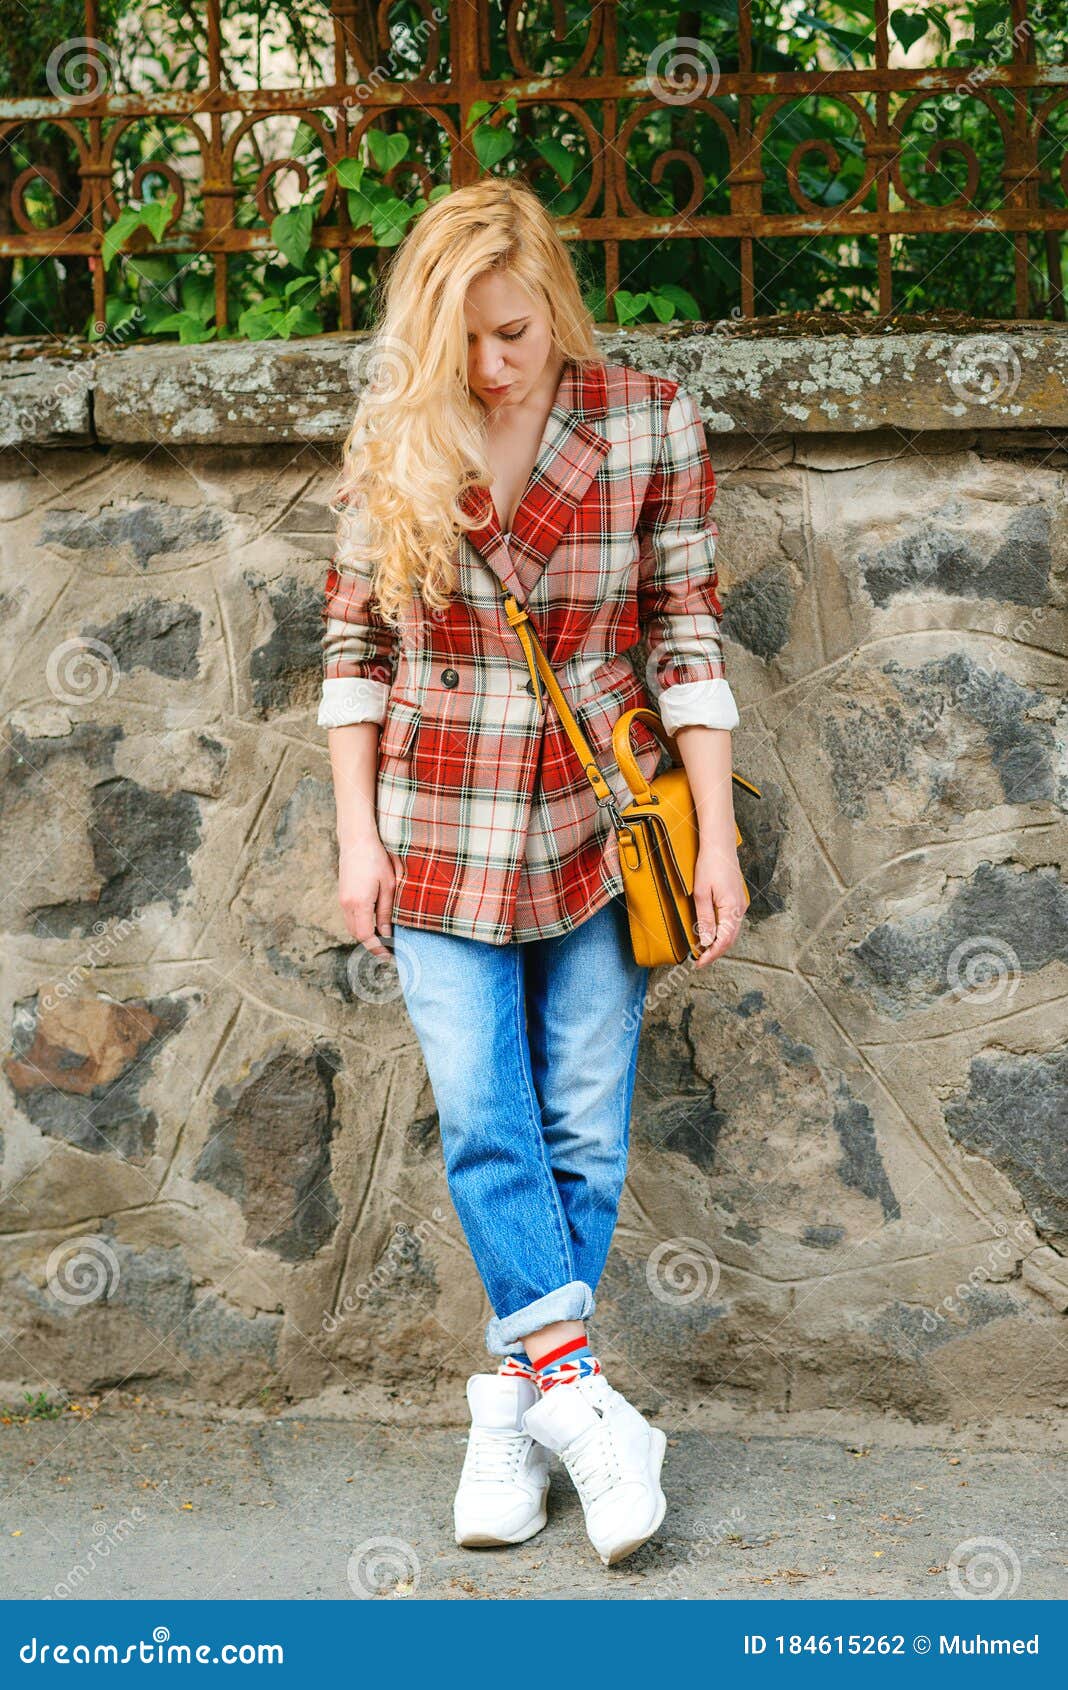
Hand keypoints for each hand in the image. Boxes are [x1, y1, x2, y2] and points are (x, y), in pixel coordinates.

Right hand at [338, 834, 396, 959]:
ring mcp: (342, 900)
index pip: (366, 936)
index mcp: (359, 903)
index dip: (377, 948)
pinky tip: (374, 922)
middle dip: (372, 944)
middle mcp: (347, 904)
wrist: (356, 840)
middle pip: (357, 934)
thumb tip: (386, 933)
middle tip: (389, 950)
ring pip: (352, 927)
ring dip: (366, 935)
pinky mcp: (342, 895)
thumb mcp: (388, 886)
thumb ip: (386, 912)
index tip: (388, 956)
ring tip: (383, 937)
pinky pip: (350, 918)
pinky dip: (360, 925)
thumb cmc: (376, 859)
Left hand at [691, 846, 748, 967]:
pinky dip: (722, 932)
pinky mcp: (736, 900)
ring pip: (731, 932)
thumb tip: (705, 941)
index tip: (699, 963)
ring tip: (703, 950)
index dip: (711, 955)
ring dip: (718, 943)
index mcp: (732, 909)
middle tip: (699, 961)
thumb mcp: (701, 894)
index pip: (723, 941)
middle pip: (730, 940)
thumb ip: (704, 919)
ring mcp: (740, 904)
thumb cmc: (709, 865)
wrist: (720, 846)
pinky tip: (711, 933)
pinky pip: (731, 922)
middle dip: (715, 952)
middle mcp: (740, 909)